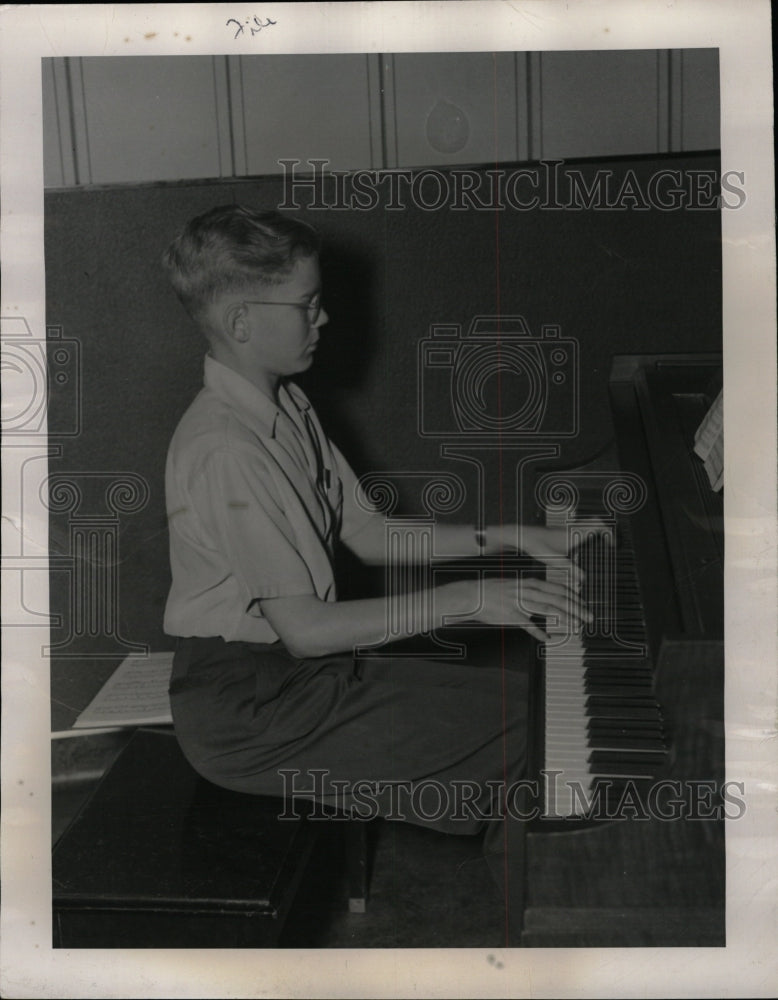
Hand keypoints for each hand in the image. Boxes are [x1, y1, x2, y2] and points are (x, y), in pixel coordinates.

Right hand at [460, 575, 592, 642]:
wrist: (472, 595)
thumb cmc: (494, 591)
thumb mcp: (516, 585)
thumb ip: (532, 590)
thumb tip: (548, 594)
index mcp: (529, 583)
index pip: (557, 588)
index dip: (573, 597)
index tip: (584, 604)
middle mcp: (527, 591)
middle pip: (558, 599)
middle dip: (576, 608)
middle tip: (589, 617)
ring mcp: (520, 603)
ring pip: (548, 609)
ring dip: (566, 618)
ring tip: (577, 626)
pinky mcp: (511, 616)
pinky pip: (529, 625)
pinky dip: (539, 633)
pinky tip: (548, 640)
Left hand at [515, 522, 613, 588]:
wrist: (522, 536)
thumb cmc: (536, 546)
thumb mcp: (554, 560)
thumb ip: (570, 569)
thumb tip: (583, 579)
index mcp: (575, 533)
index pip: (599, 526)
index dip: (610, 533)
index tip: (613, 545)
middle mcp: (572, 529)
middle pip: (596, 521)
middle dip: (606, 529)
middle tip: (610, 542)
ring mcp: (567, 529)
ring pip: (587, 524)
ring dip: (596, 532)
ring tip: (600, 545)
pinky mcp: (561, 532)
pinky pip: (579, 529)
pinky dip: (586, 534)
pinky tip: (581, 549)